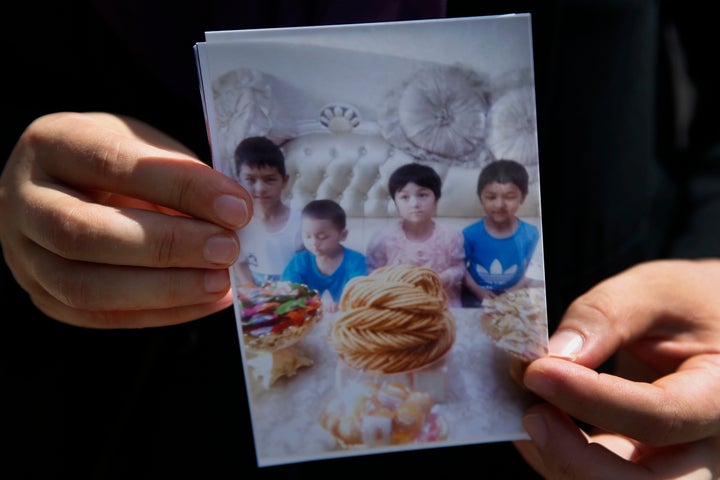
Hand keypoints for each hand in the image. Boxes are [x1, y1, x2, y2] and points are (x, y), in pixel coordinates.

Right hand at [0, 112, 251, 327]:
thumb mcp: (146, 145)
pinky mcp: (42, 295)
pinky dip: (161, 313)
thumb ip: (181, 174)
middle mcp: (23, 200)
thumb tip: (234, 216)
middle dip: (166, 246)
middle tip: (228, 249)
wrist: (72, 184)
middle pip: (84, 234)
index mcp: (51, 144)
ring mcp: (22, 254)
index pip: (113, 164)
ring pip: (84, 287)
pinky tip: (207, 301)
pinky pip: (99, 316)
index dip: (180, 187)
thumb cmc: (120, 160)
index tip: (237, 207)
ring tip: (221, 282)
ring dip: (163, 290)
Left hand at [515, 259, 719, 478]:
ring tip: (528, 407)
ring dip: (560, 459)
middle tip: (532, 413)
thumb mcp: (653, 291)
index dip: (589, 400)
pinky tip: (537, 416)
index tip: (537, 371)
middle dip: (576, 460)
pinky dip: (557, 456)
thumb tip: (555, 354)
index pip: (658, 417)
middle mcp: (708, 445)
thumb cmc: (688, 304)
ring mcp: (678, 464)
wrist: (709, 322)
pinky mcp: (643, 466)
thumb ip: (606, 315)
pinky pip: (597, 477)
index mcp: (719, 393)